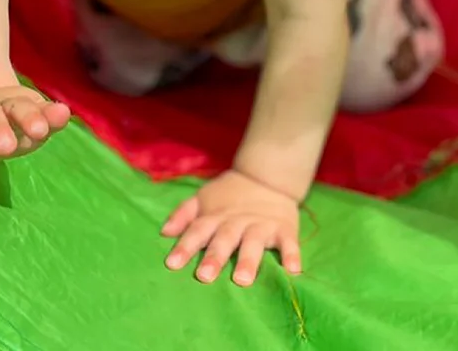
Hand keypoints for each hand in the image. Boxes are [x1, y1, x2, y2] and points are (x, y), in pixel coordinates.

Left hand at [161, 169, 300, 285]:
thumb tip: (164, 232)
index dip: (185, 247)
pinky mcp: (284, 229)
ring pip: (254, 243)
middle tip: (204, 277)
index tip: (172, 264)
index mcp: (216, 216)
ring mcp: (261, 225)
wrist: (267, 176)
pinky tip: (293, 271)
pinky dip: (291, 255)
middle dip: (214, 257)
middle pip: (224, 239)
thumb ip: (184, 214)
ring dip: (248, 260)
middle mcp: (237, 221)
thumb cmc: (229, 196)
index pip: (198, 230)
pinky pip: (289, 243)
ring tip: (242, 280)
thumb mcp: (204, 199)